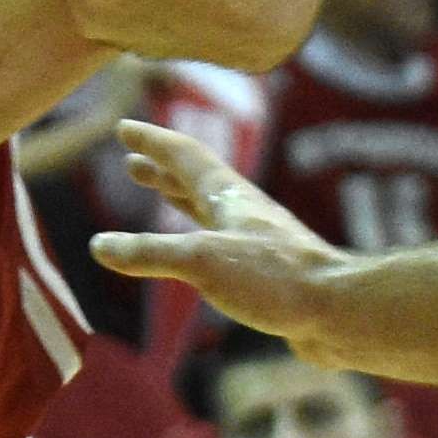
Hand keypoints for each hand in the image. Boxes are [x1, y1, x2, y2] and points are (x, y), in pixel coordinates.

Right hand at [91, 122, 357, 355]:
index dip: (153, 142)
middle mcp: (243, 213)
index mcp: (228, 197)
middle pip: (196, 182)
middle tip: (134, 161)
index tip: (125, 127)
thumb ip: (150, 253)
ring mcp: (257, 242)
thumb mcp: (201, 261)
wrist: (338, 311)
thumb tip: (100, 245)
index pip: (184, 157)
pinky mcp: (266, 273)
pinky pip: (222, 246)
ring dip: (181, 199)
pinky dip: (199, 240)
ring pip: (210, 212)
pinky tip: (199, 256)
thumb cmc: (274, 278)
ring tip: (160, 192)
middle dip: (163, 170)